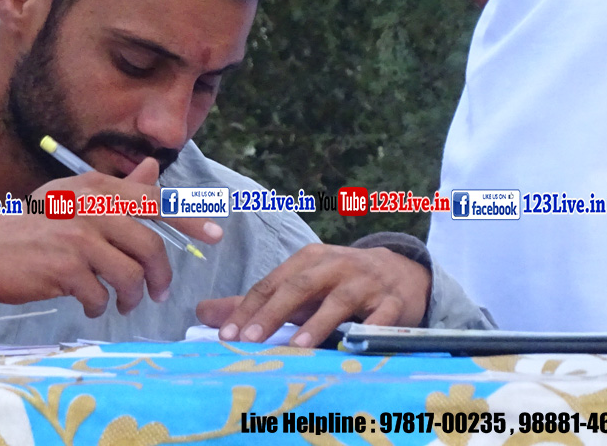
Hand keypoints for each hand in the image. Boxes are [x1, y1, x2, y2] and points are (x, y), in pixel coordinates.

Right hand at [0, 157, 223, 316]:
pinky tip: (89, 306)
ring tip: (123, 302)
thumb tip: (153, 170)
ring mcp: (78, 238)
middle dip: (160, 276)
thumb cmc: (30, 225)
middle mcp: (90, 207)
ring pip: (129, 275)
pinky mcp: (65, 269)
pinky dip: (99, 306)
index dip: (189, 220)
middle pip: (149, 246)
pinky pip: (100, 295)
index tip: (215, 236)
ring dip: (132, 296)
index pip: (155, 202)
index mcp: (95, 187)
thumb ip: (117, 188)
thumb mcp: (73, 197)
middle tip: (157, 292)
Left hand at [195, 244, 430, 347]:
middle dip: (273, 313)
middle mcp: (336, 266)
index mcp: (309, 259)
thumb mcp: (300, 285)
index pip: (272, 283)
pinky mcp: (393, 303)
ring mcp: (366, 283)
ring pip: (339, 300)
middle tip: (250, 339)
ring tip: (297, 346)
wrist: (402, 272)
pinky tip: (353, 346)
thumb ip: (256, 301)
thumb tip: (204, 312)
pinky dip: (367, 330)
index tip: (226, 334)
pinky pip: (381, 317)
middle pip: (300, 286)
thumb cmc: (341, 283)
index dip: (248, 308)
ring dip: (317, 323)